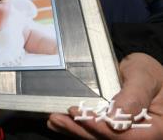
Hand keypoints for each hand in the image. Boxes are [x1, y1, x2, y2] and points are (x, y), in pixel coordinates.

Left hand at [48, 53, 162, 138]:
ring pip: (97, 138)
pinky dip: (76, 128)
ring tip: (54, 120)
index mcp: (154, 129)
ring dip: (74, 130)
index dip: (99, 128)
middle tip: (58, 118)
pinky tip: (59, 122)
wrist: (148, 75)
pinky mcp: (112, 131)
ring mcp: (125, 135)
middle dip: (80, 130)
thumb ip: (133, 97)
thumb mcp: (145, 77)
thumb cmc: (151, 75)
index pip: (125, 137)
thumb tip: (115, 120)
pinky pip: (94, 133)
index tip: (79, 114)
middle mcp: (139, 136)